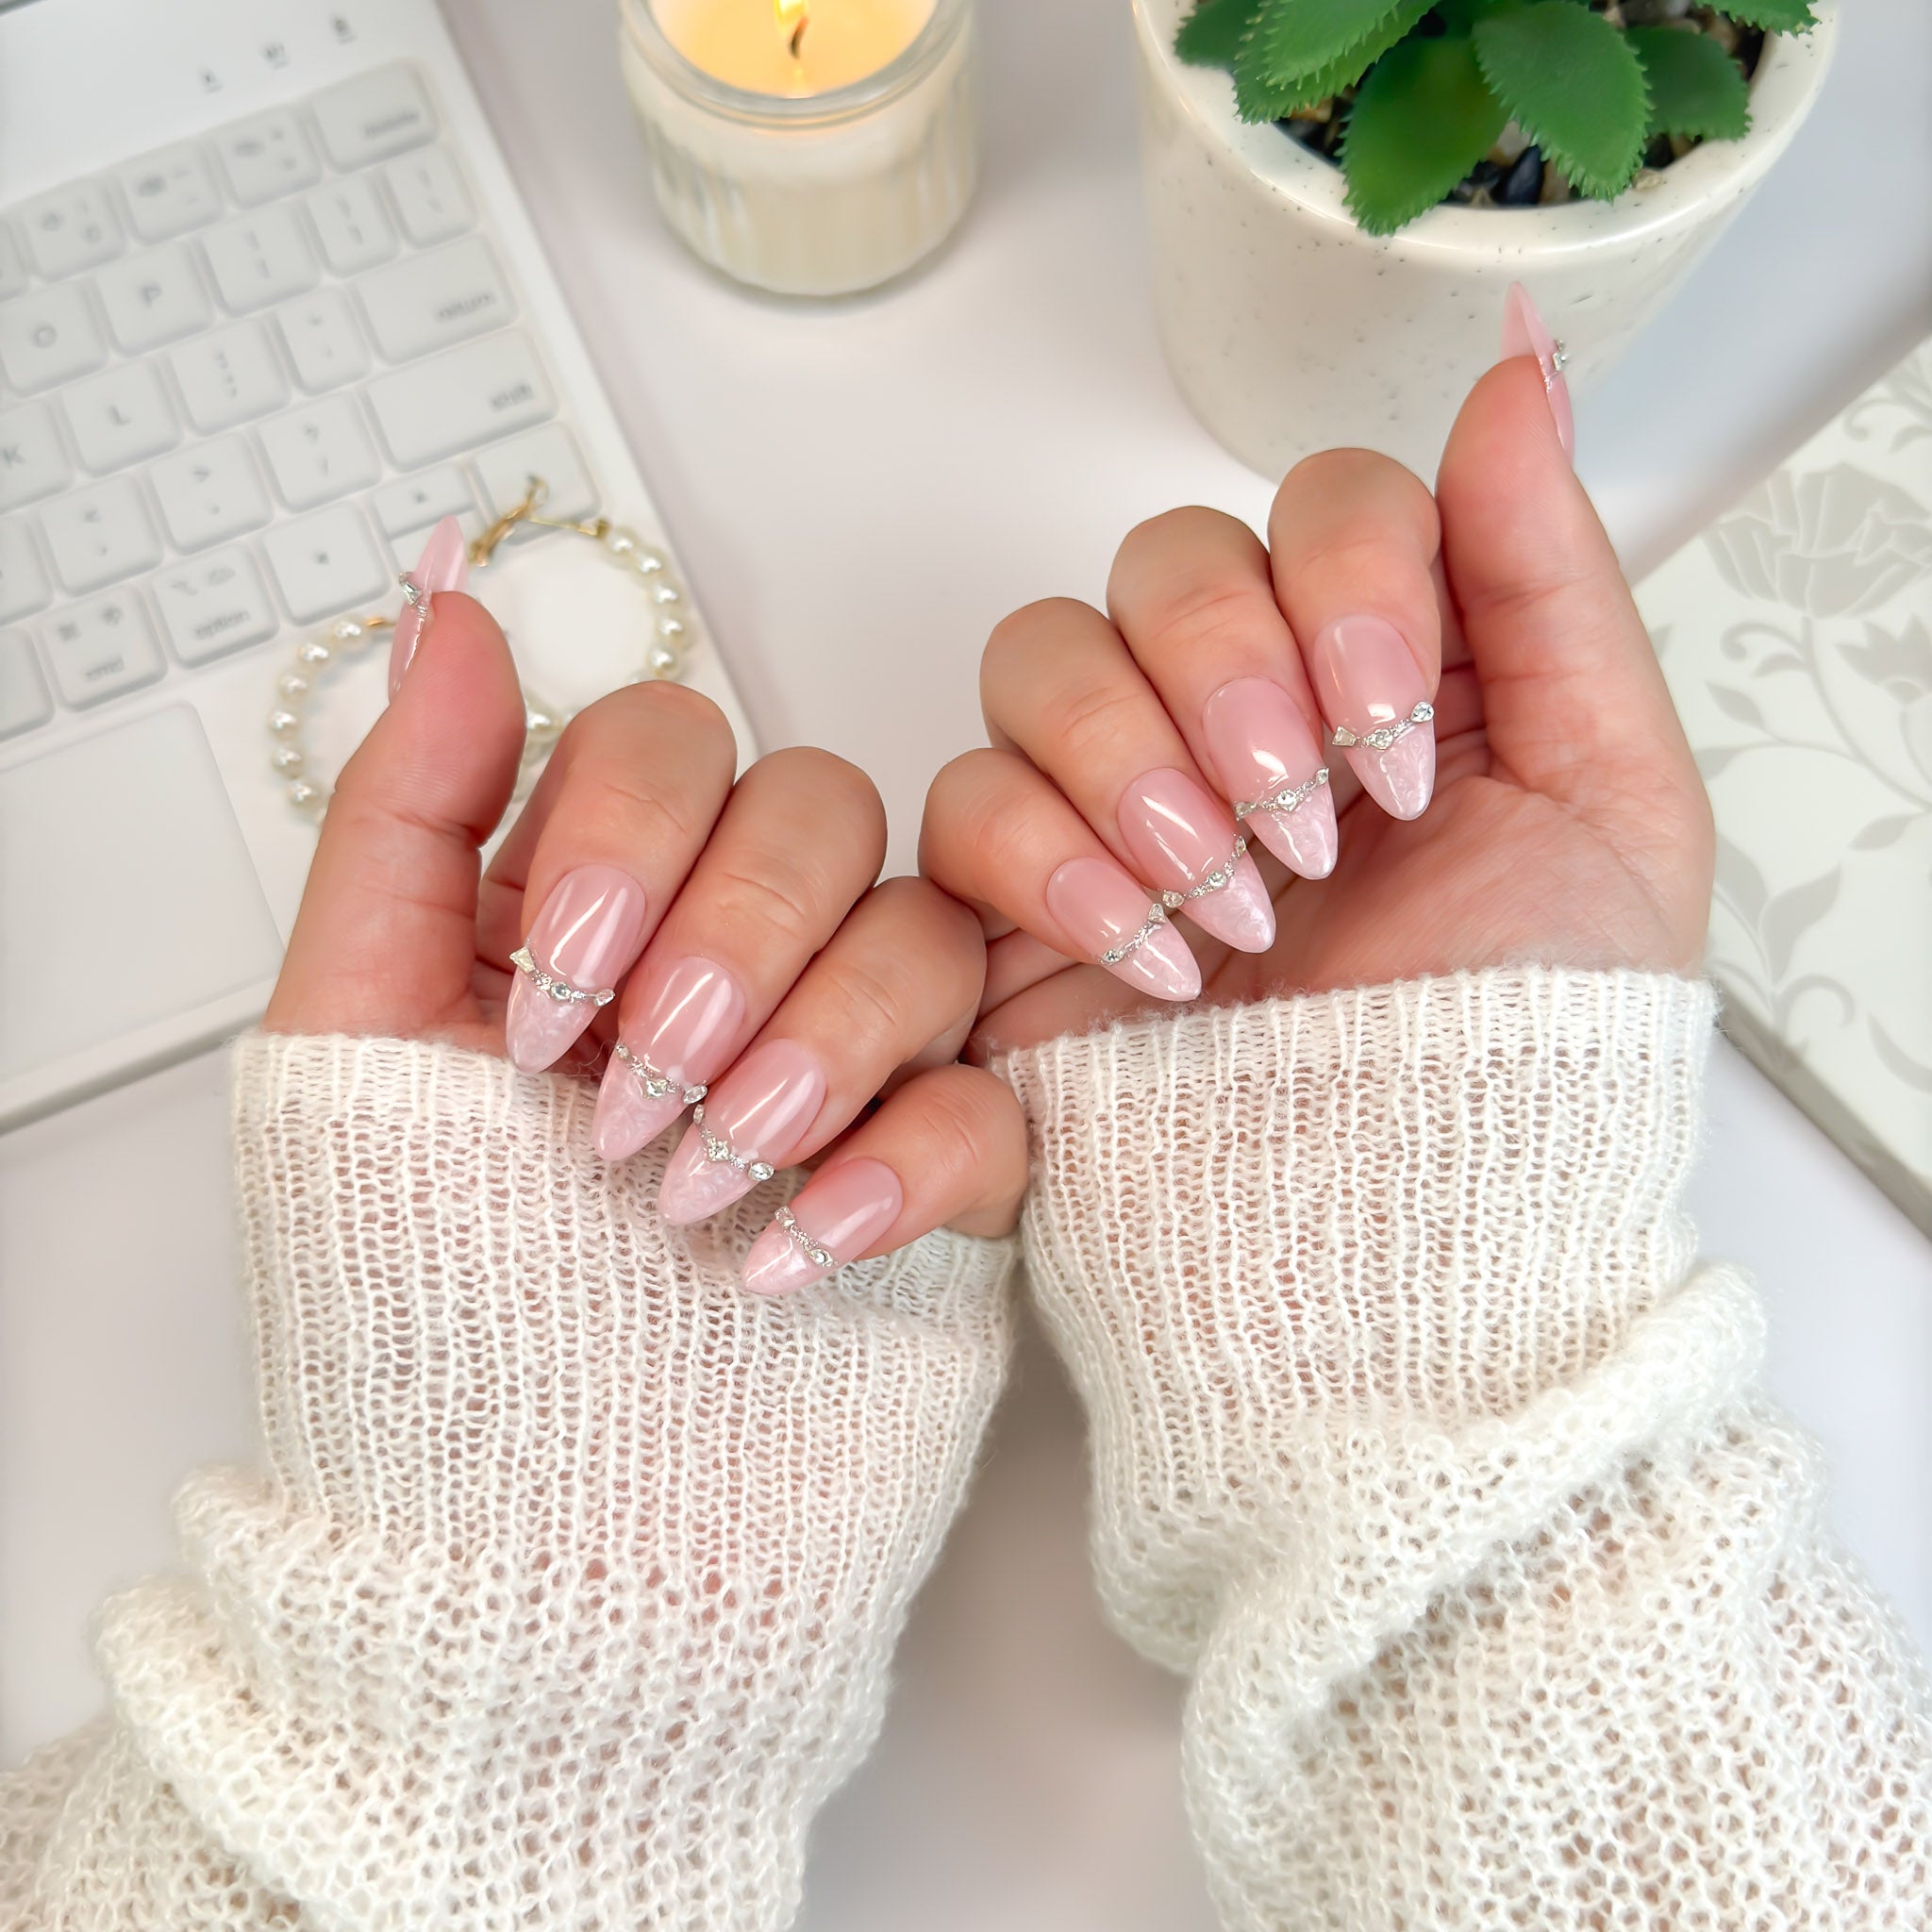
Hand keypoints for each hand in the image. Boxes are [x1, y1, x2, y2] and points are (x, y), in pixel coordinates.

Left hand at [267, 528, 1025, 1286]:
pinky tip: (798, 1248)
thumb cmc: (424, 1322)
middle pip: (820, 809)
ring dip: (816, 1049)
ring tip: (697, 1188)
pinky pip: (996, 1102)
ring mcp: (845, 1069)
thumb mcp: (356, 1040)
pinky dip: (908, 1162)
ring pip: (923, 935)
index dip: (633, 836)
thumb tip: (449, 604)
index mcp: (591, 921)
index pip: (674, 743)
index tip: (554, 999)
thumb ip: (409, 810)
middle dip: (734, 940)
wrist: (532, 1560)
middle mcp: (727, 969)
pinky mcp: (943, 1180)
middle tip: (638, 1098)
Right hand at [920, 355, 1714, 1053]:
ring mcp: (1123, 809)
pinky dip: (1050, 859)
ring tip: (1232, 906)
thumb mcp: (1607, 802)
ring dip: (1135, 763)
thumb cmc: (1527, 1052)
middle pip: (1163, 560)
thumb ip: (1551, 575)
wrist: (1409, 1242)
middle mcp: (1246, 724)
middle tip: (1303, 824)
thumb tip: (1517, 364)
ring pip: (1042, 653)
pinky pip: (961, 801)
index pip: (1323, 504)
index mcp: (1387, 682)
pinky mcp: (1020, 905)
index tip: (1393, 730)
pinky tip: (1153, 953)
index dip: (1344, 582)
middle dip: (1228, 676)